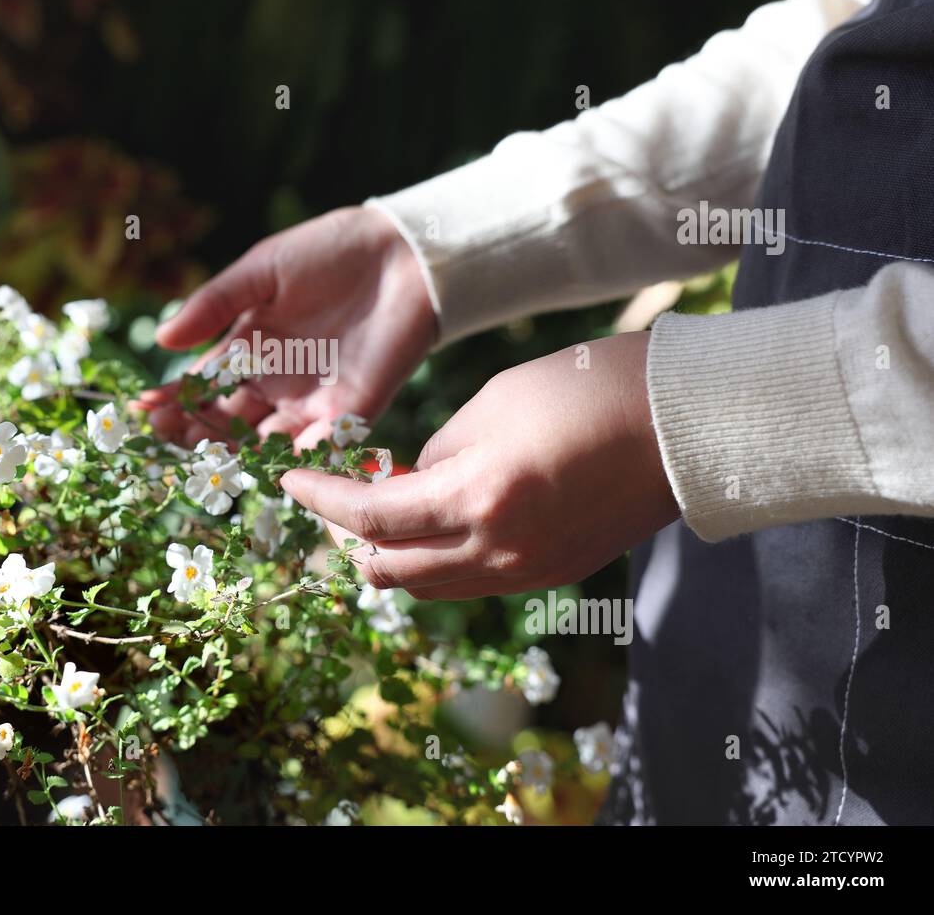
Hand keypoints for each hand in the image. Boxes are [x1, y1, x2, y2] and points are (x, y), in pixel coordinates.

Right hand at [138, 206, 436, 446]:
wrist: (402, 251)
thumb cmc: (330, 251)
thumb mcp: (262, 269)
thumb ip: (216, 303)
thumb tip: (163, 338)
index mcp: (249, 348)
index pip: (201, 385)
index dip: (172, 399)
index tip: (142, 408)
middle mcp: (275, 383)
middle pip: (225, 421)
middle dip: (191, 430)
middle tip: (162, 432)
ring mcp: (312, 401)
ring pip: (262, 440)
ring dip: (231, 449)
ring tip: (201, 450)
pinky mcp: (352, 410)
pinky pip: (319, 446)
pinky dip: (295, 459)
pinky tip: (266, 465)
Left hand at [280, 332, 678, 599]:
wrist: (685, 422)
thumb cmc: (586, 389)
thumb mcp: (491, 404)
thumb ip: (437, 452)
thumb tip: (410, 483)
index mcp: (476, 498)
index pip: (369, 516)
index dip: (320, 501)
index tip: (289, 481)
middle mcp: (498, 551)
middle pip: (391, 570)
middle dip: (348, 537)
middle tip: (333, 498)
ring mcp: (529, 571)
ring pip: (432, 586)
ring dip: (393, 555)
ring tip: (381, 510)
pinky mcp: (554, 574)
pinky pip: (474, 581)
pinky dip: (440, 559)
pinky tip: (436, 521)